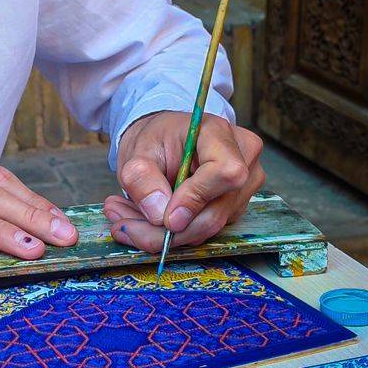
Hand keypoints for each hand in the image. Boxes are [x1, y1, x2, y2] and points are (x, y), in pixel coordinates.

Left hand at [104, 111, 263, 253]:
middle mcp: (243, 160)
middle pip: (215, 212)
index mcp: (219, 133)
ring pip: (209, 227)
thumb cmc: (155, 139)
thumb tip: (160, 216)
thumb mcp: (138, 151)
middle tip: (122, 226)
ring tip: (124, 220)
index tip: (165, 217)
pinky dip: (172, 233)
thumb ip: (143, 179)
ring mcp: (244, 186)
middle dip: (167, 230)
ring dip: (163, 234)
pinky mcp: (235, 207)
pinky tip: (144, 221)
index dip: (196, 199)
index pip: (225, 172)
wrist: (164, 140)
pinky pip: (206, 231)